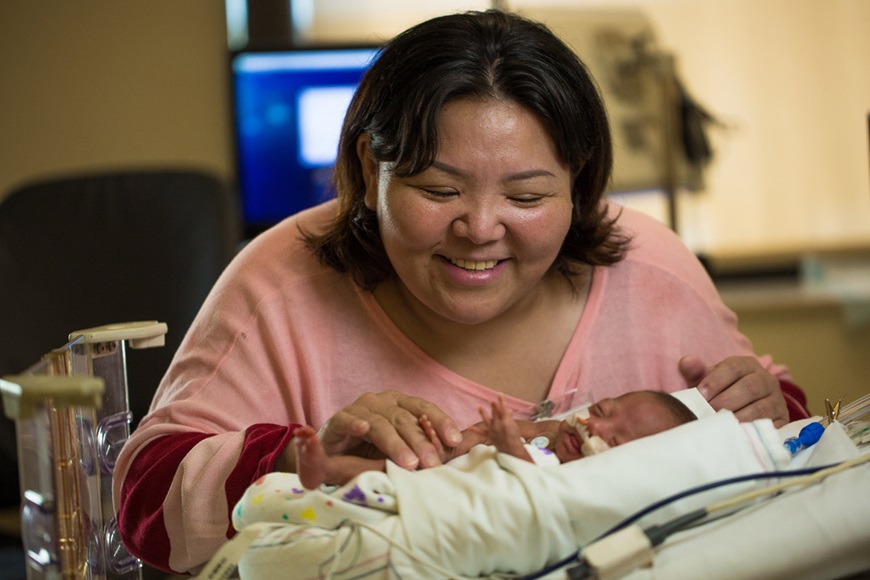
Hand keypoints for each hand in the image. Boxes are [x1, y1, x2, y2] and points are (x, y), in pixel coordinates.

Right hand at [316, 390, 462, 469]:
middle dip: (420, 442)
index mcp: (400, 404)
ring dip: (395, 443)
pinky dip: (355, 423)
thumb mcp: (406, 448)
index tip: (455, 440)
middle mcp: (381, 402)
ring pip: (379, 423)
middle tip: (432, 463)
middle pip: (404, 418)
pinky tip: (363, 430)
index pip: (424, 408)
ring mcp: (359, 409)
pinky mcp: (337, 420)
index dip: (440, 421)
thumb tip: (473, 440)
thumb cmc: (374, 451)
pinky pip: (346, 419)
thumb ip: (434, 444)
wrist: (335, 456)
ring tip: (408, 463)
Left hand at [478, 398, 531, 460]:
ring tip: (479, 407)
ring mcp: (493, 431)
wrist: (511, 450)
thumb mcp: (514, 426)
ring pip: (487, 421)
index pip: (504, 410)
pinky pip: (481, 433)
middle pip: (496, 414)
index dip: (502, 402)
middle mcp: (499, 426)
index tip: (499, 395)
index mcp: (506, 423)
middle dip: (494, 407)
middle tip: (492, 401)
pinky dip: (475, 430)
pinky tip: (469, 427)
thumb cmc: (514, 437)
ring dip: (483, 414)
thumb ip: (509, 417)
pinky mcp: (489, 436)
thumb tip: (507, 409)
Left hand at [679, 355, 788, 426]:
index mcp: (747, 365)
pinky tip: (734, 434)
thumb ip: (695, 371)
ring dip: (737, 417)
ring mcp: (776, 400)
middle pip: (749, 387)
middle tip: (706, 413)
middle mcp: (766, 379)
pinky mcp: (781, 420)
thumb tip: (686, 361)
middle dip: (724, 401)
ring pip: (760, 407)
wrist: (739, 412)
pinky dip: (750, 430)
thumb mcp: (706, 381)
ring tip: (718, 425)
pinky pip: (768, 426)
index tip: (699, 394)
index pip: (733, 367)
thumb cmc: (719, 393)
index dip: (715, 380)